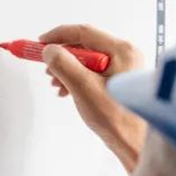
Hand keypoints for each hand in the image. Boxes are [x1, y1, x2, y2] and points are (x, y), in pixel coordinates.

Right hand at [40, 25, 146, 172]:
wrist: (135, 143)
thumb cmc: (119, 119)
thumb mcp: (84, 88)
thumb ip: (63, 65)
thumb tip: (50, 50)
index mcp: (122, 51)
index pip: (84, 32)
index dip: (58, 36)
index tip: (40, 43)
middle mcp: (125, 55)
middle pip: (85, 45)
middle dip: (62, 56)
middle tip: (46, 66)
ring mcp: (124, 68)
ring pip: (87, 59)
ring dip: (68, 69)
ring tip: (56, 83)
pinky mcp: (119, 81)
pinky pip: (93, 71)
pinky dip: (77, 78)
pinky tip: (67, 90)